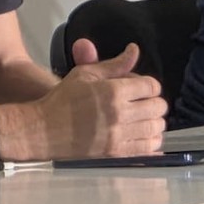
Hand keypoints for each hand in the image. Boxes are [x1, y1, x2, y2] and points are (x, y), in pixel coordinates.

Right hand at [23, 42, 166, 159]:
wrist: (45, 129)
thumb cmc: (63, 99)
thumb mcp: (85, 73)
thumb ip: (114, 64)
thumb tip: (134, 50)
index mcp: (113, 91)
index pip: (151, 86)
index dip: (149, 84)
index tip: (141, 86)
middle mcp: (120, 114)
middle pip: (158, 107)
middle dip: (154, 101)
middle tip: (142, 101)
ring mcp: (120, 136)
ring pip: (157, 128)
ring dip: (154, 121)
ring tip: (142, 118)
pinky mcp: (118, 153)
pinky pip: (149, 148)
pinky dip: (152, 141)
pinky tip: (143, 134)